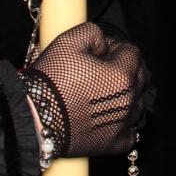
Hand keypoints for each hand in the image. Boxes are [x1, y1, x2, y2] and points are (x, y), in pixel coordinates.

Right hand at [22, 22, 151, 158]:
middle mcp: (129, 100)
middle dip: (124, 70)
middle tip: (99, 72)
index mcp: (122, 75)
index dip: (114, 48)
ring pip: (137, 103)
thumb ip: (94, 32)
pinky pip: (130, 130)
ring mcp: (124, 124)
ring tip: (100, 94)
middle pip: (140, 77)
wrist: (35, 118)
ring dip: (125, 96)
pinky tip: (105, 116)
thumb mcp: (68, 41)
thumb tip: (105, 44)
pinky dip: (122, 122)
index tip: (97, 54)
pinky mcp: (115, 143)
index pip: (132, 52)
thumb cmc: (51, 81)